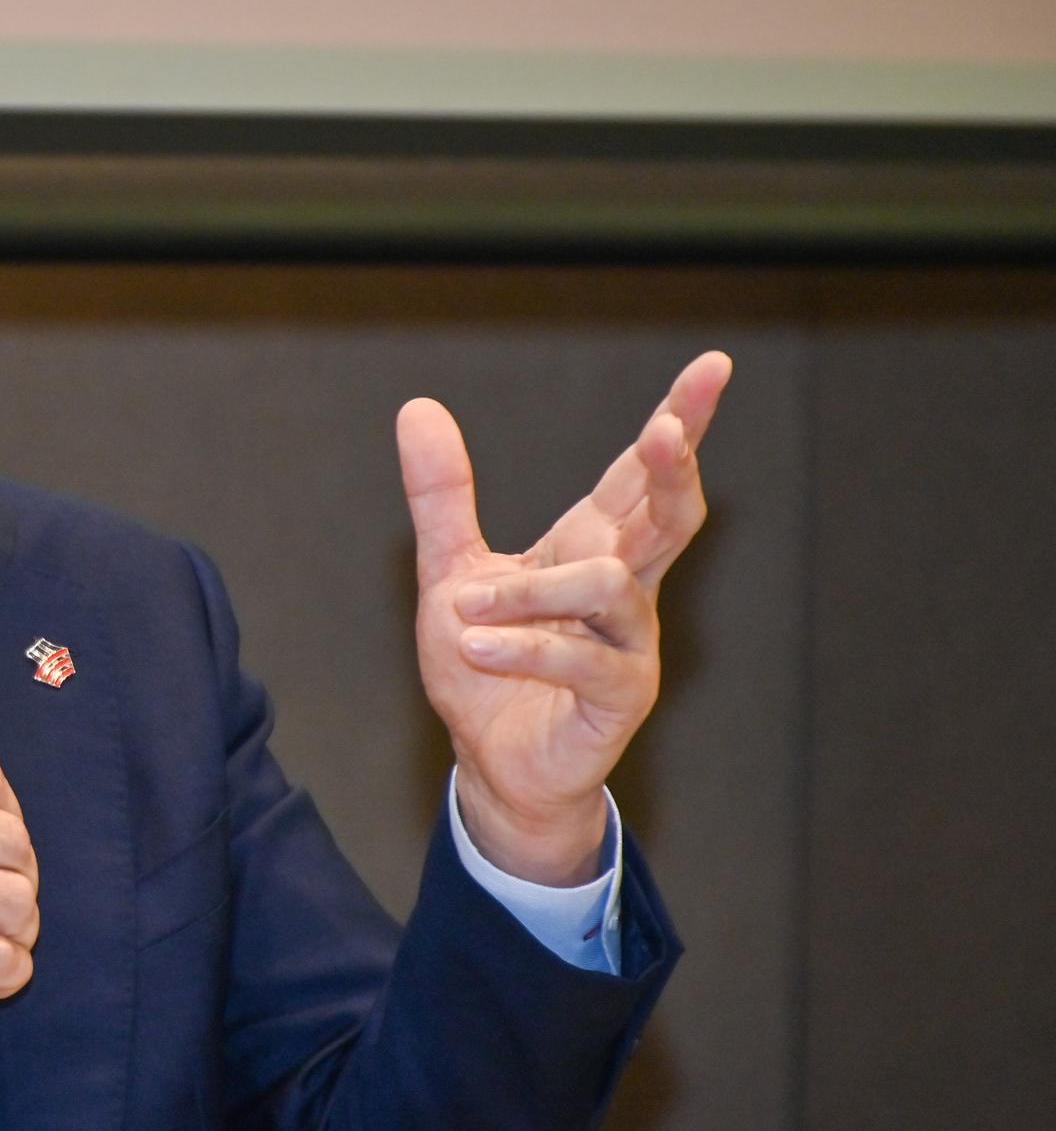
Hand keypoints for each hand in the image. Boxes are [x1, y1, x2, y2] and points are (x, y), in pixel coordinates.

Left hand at [396, 351, 733, 885]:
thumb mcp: (450, 572)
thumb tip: (418, 406)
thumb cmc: (485, 667)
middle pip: (670, 514)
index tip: (712, 367)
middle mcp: (624, 589)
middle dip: (672, 469)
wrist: (492, 763)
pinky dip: (523, 645)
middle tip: (661, 432)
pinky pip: (580, 658)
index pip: (639, 475)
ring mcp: (629, 643)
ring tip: (466, 607)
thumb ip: (442, 496)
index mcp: (593, 548)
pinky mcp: (618, 696)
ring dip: (529, 591)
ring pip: (608, 586)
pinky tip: (476, 645)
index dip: (678, 421)